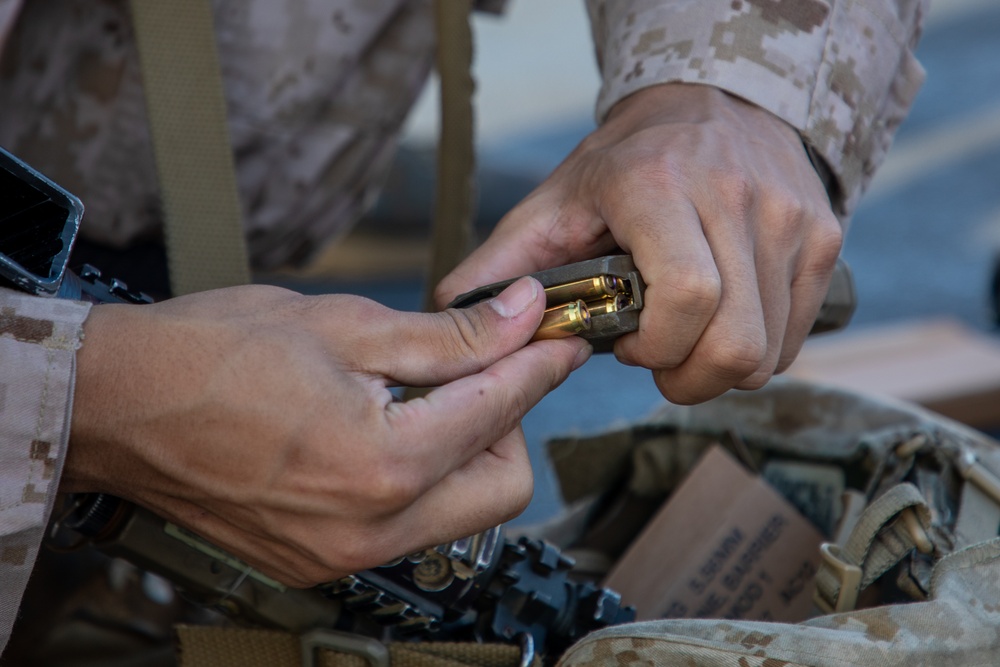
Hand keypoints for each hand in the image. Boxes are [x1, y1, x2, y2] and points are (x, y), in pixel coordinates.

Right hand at [64, 278, 589, 586]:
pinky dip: (420, 480)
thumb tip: (520, 316)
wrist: (117, 405)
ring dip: (467, 454)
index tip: (556, 338)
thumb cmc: (210, 355)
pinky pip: (407, 528)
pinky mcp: (320, 560)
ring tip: (428, 397)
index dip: (539, 363)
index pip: (501, 409)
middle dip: (509, 423)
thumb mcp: (344, 324)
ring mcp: (344, 554)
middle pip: (505, 485)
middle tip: (482, 371)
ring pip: (460, 513)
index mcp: (383, 463)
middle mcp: (371, 527)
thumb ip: (449, 334)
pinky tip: (388, 433)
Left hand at [437, 83, 842, 403]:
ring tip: (687, 338)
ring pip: (770, 350)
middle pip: (736, 342)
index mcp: (659, 186)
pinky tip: (722, 321)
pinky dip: (757, 348)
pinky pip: (795, 335)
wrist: (715, 99)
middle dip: (690, 380)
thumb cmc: (628, 160)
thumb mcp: (558, 200)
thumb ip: (505, 261)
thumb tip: (451, 314)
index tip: (629, 348)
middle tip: (660, 363)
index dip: (657, 349)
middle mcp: (736, 197)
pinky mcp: (823, 237)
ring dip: (721, 368)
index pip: (687, 298)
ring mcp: (789, 218)